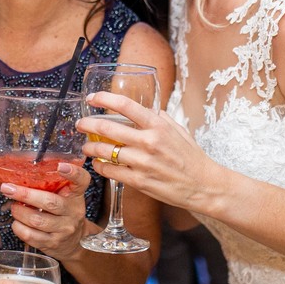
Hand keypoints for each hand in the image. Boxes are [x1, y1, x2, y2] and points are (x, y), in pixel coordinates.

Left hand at [0, 163, 91, 259]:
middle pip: (49, 202)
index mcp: (75, 194)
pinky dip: (18, 227)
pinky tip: (17, 222)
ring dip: (19, 212)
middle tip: (7, 188)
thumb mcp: (57, 194)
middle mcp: (73, 211)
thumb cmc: (59, 212)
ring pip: (37, 220)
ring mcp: (64, 229)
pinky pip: (31, 235)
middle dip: (25, 194)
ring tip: (14, 207)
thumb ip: (35, 182)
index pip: (81, 180)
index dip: (72, 172)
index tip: (60, 166)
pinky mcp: (53, 243)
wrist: (73, 242)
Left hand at [76, 91, 224, 214]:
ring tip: (87, 146)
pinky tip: (98, 164)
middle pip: (108, 128)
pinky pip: (111, 172)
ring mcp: (142, 162)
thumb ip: (161, 118)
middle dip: (88, 124)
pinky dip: (100, 167)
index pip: (126, 106)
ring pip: (105, 151)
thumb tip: (147, 109)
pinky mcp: (139, 181)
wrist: (203, 185)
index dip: (105, 98)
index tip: (92, 98)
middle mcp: (149, 141)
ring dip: (91, 147)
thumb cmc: (192, 157)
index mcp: (158, 125)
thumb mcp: (179, 130)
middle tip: (81, 124)